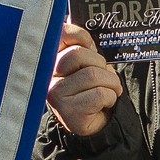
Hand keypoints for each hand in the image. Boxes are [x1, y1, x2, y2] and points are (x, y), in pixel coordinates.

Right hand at [47, 23, 121, 137]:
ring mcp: (56, 94)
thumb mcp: (87, 66)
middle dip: (101, 64)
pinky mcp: (68, 110)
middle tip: (105, 77)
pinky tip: (104, 103)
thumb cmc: (91, 91)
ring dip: (111, 83)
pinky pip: (99, 94)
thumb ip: (85, 50)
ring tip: (109, 91)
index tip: (90, 46)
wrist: (94, 125)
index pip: (62, 35)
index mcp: (52, 59)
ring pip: (92, 75)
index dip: (80, 35)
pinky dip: (110, 97)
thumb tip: (90, 41)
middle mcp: (48, 76)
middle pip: (78, 55)